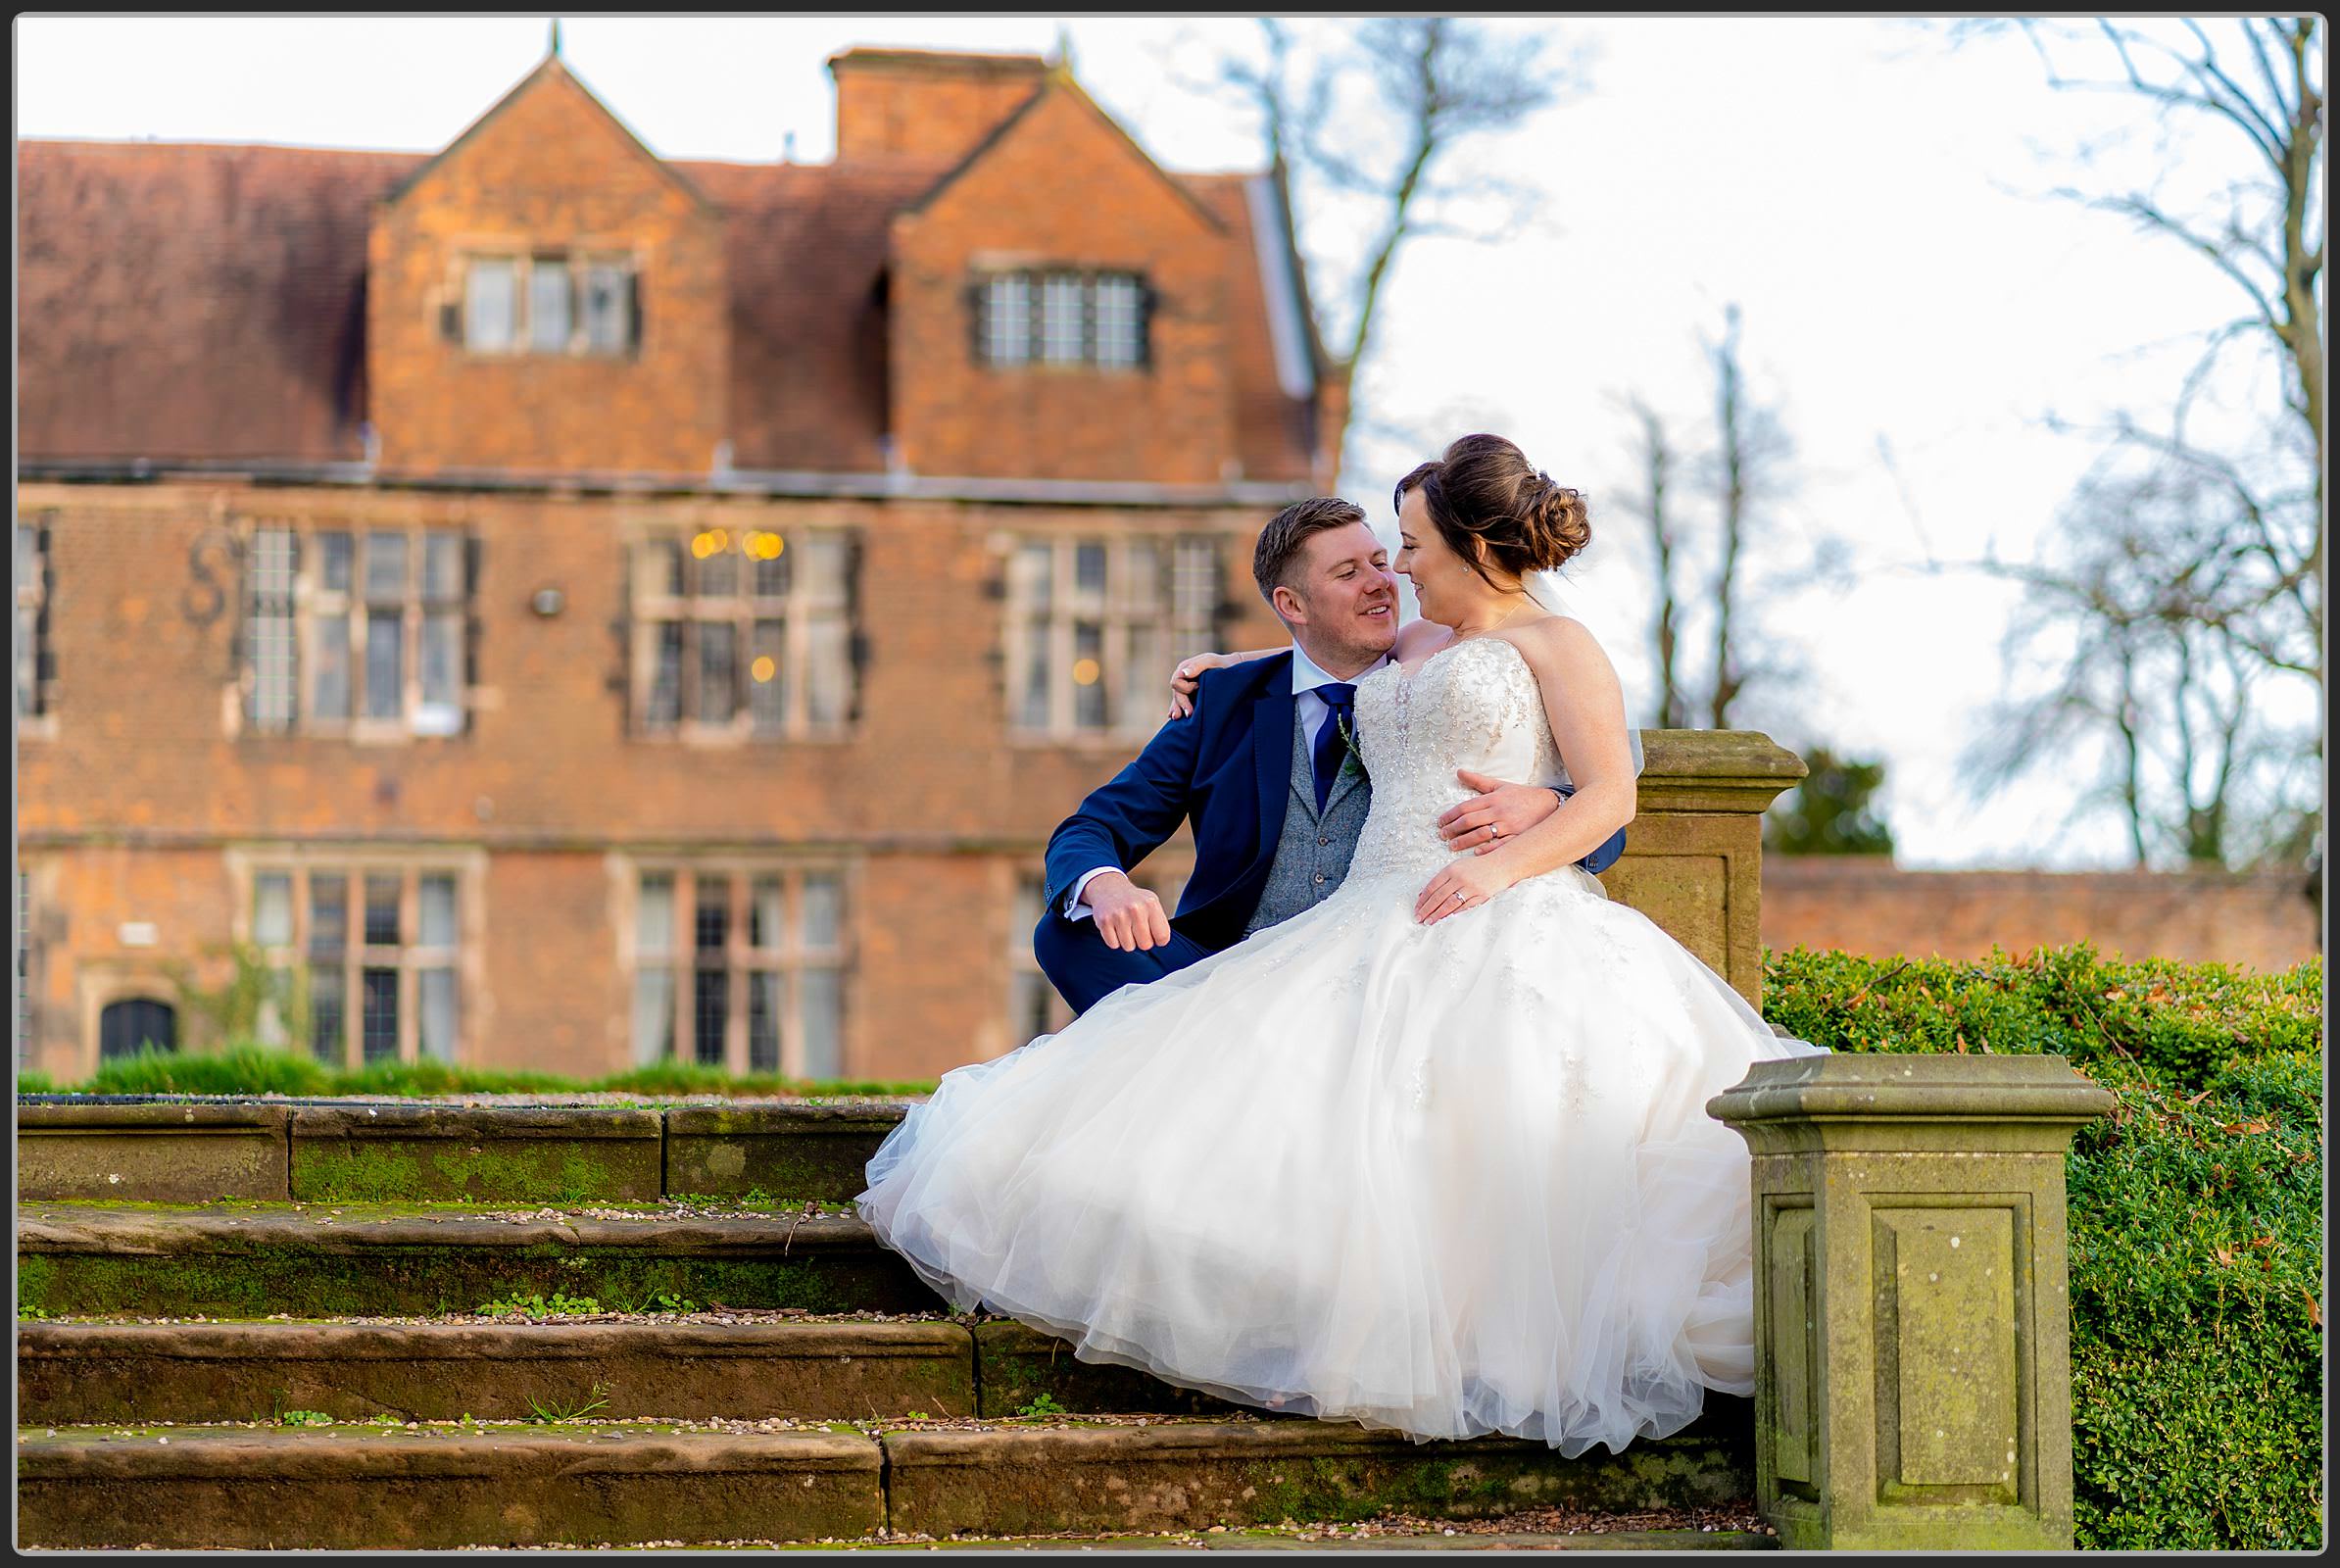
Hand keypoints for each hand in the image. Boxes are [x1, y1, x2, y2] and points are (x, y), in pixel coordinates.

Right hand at [1085, 871, 1172, 951]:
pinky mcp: (1104, 921)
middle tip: (1138, 930)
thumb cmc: (1133, 899)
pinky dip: (1115, 940)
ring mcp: (1118, 915)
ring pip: (1129, 947)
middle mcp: (1135, 909)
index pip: (1162, 936)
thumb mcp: (1151, 903)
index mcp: (1150, 904)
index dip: (1159, 940)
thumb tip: (1161, 942)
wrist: (1108, 888)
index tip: (1155, 936)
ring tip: (1126, 927)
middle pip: (1145, 945)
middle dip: (1142, 941)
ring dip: (1128, 941)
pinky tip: (1116, 928)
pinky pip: (1114, 945)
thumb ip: (1159, 922)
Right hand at [1167, 653, 1231, 719]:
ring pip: (1177, 701)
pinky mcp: (1191, 698)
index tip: (1198, 687)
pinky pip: (1182, 705)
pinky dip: (1180, 711)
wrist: (1233, 670)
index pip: (1176, 682)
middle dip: (1182, 704)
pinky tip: (1178, 719)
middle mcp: (1183, 680)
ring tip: (1178, 718)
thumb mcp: (1210, 661)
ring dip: (1178, 710)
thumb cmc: (1222, 664)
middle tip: (1189, 714)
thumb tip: (1184, 674)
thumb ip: (1197, 666)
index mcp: (1184, 669)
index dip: (1185, 687)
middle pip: (1176, 694)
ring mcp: (1186, 689)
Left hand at [1414, 855, 1515, 925]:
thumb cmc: (1477, 866)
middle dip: (1427, 909)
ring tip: (1428, 922)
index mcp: (1451, 869)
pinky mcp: (1481, 896)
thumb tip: (1424, 894)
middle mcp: (1460, 878)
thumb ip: (1442, 879)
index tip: (1416, 908)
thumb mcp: (1458, 866)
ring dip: (1437, 914)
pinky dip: (1453, 914)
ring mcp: (1471, 887)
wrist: (1502, 864)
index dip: (1423, 899)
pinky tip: (1445, 919)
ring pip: (1449, 904)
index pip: (1432, 886)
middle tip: (1418, 919)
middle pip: (1438, 896)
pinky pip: (1464, 907)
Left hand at [1435, 769, 1560, 854]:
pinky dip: (1488, 849)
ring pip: (1482, 833)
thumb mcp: (1500, 786)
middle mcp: (1499, 811)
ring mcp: (1509, 825)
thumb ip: (1478, 781)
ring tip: (1452, 845)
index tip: (1440, 822)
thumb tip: (1459, 772)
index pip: (1466, 807)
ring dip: (1464, 840)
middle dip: (1453, 828)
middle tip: (1442, 835)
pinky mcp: (1518, 837)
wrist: (1550, 805)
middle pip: (1470, 820)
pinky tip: (1477, 853)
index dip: (1450, 815)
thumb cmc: (1522, 796)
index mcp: (1493, 798)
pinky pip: (1501, 845)